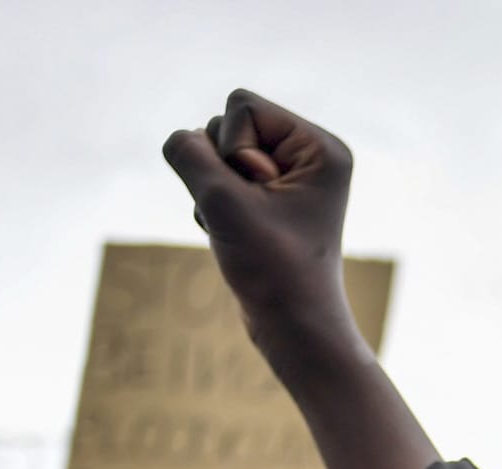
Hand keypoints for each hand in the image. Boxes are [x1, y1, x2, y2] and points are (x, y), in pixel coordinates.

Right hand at [164, 91, 358, 356]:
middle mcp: (309, 157)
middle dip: (222, 172)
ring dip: (213, 194)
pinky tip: (236, 240)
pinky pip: (216, 183)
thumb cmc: (273, 271)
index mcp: (320, 147)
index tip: (263, 197)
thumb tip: (181, 140)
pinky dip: (214, 209)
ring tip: (244, 232)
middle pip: (225, 124)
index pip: (242, 104)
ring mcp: (287, 180)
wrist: (295, 331)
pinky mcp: (266, 202)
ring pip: (214, 156)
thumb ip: (189, 154)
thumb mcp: (222, 202)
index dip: (233, 150)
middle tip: (254, 218)